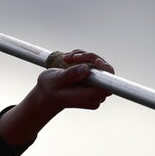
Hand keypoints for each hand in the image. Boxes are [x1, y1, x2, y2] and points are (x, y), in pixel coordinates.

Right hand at [0, 50, 115, 144]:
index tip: (95, 61)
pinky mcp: (94, 80)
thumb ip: (69, 75)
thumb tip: (86, 69)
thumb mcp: (54, 81)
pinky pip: (95, 64)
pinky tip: (70, 59)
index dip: (105, 72)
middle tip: (70, 57)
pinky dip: (83, 58)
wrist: (48, 94)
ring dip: (84, 57)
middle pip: (104, 71)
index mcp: (87, 98)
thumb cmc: (49, 89)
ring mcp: (96, 87)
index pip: (106, 86)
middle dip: (89, 58)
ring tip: (66, 58)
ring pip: (99, 65)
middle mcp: (95, 95)